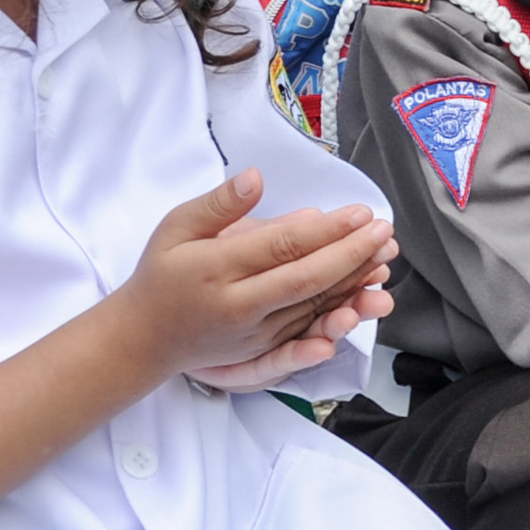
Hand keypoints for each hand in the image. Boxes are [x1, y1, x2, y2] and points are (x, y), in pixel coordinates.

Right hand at [120, 170, 395, 390]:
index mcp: (217, 268)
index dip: (328, 230)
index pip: (283, 246)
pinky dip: (340, 315)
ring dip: (355, 285)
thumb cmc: (162, 273)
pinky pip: (309, 331)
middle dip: (353, 254)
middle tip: (385, 231)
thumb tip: (256, 177)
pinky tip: (363, 300)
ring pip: (314, 308)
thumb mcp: (176, 227)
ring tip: (384, 260)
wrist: (144, 337)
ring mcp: (254, 333)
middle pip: (308, 279)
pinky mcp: (263, 351)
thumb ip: (218, 204)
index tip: (362, 213)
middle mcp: (240, 305)